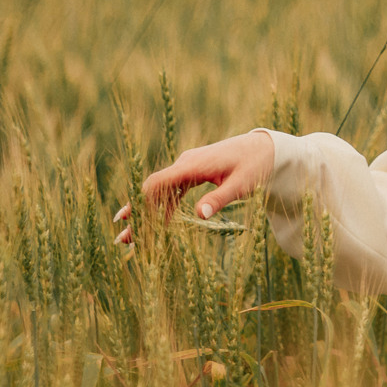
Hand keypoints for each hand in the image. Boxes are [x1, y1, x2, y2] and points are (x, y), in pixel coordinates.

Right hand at [115, 130, 275, 244]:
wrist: (264, 148)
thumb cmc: (254, 165)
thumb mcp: (240, 185)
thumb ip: (219, 199)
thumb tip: (199, 216)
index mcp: (193, 165)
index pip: (158, 183)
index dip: (143, 203)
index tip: (133, 223)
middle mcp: (185, 164)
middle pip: (153, 190)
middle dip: (138, 214)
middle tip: (122, 238)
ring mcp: (187, 167)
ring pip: (161, 192)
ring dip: (148, 214)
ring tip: (133, 238)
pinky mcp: (192, 172)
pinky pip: (172, 191)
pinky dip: (163, 207)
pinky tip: (157, 225)